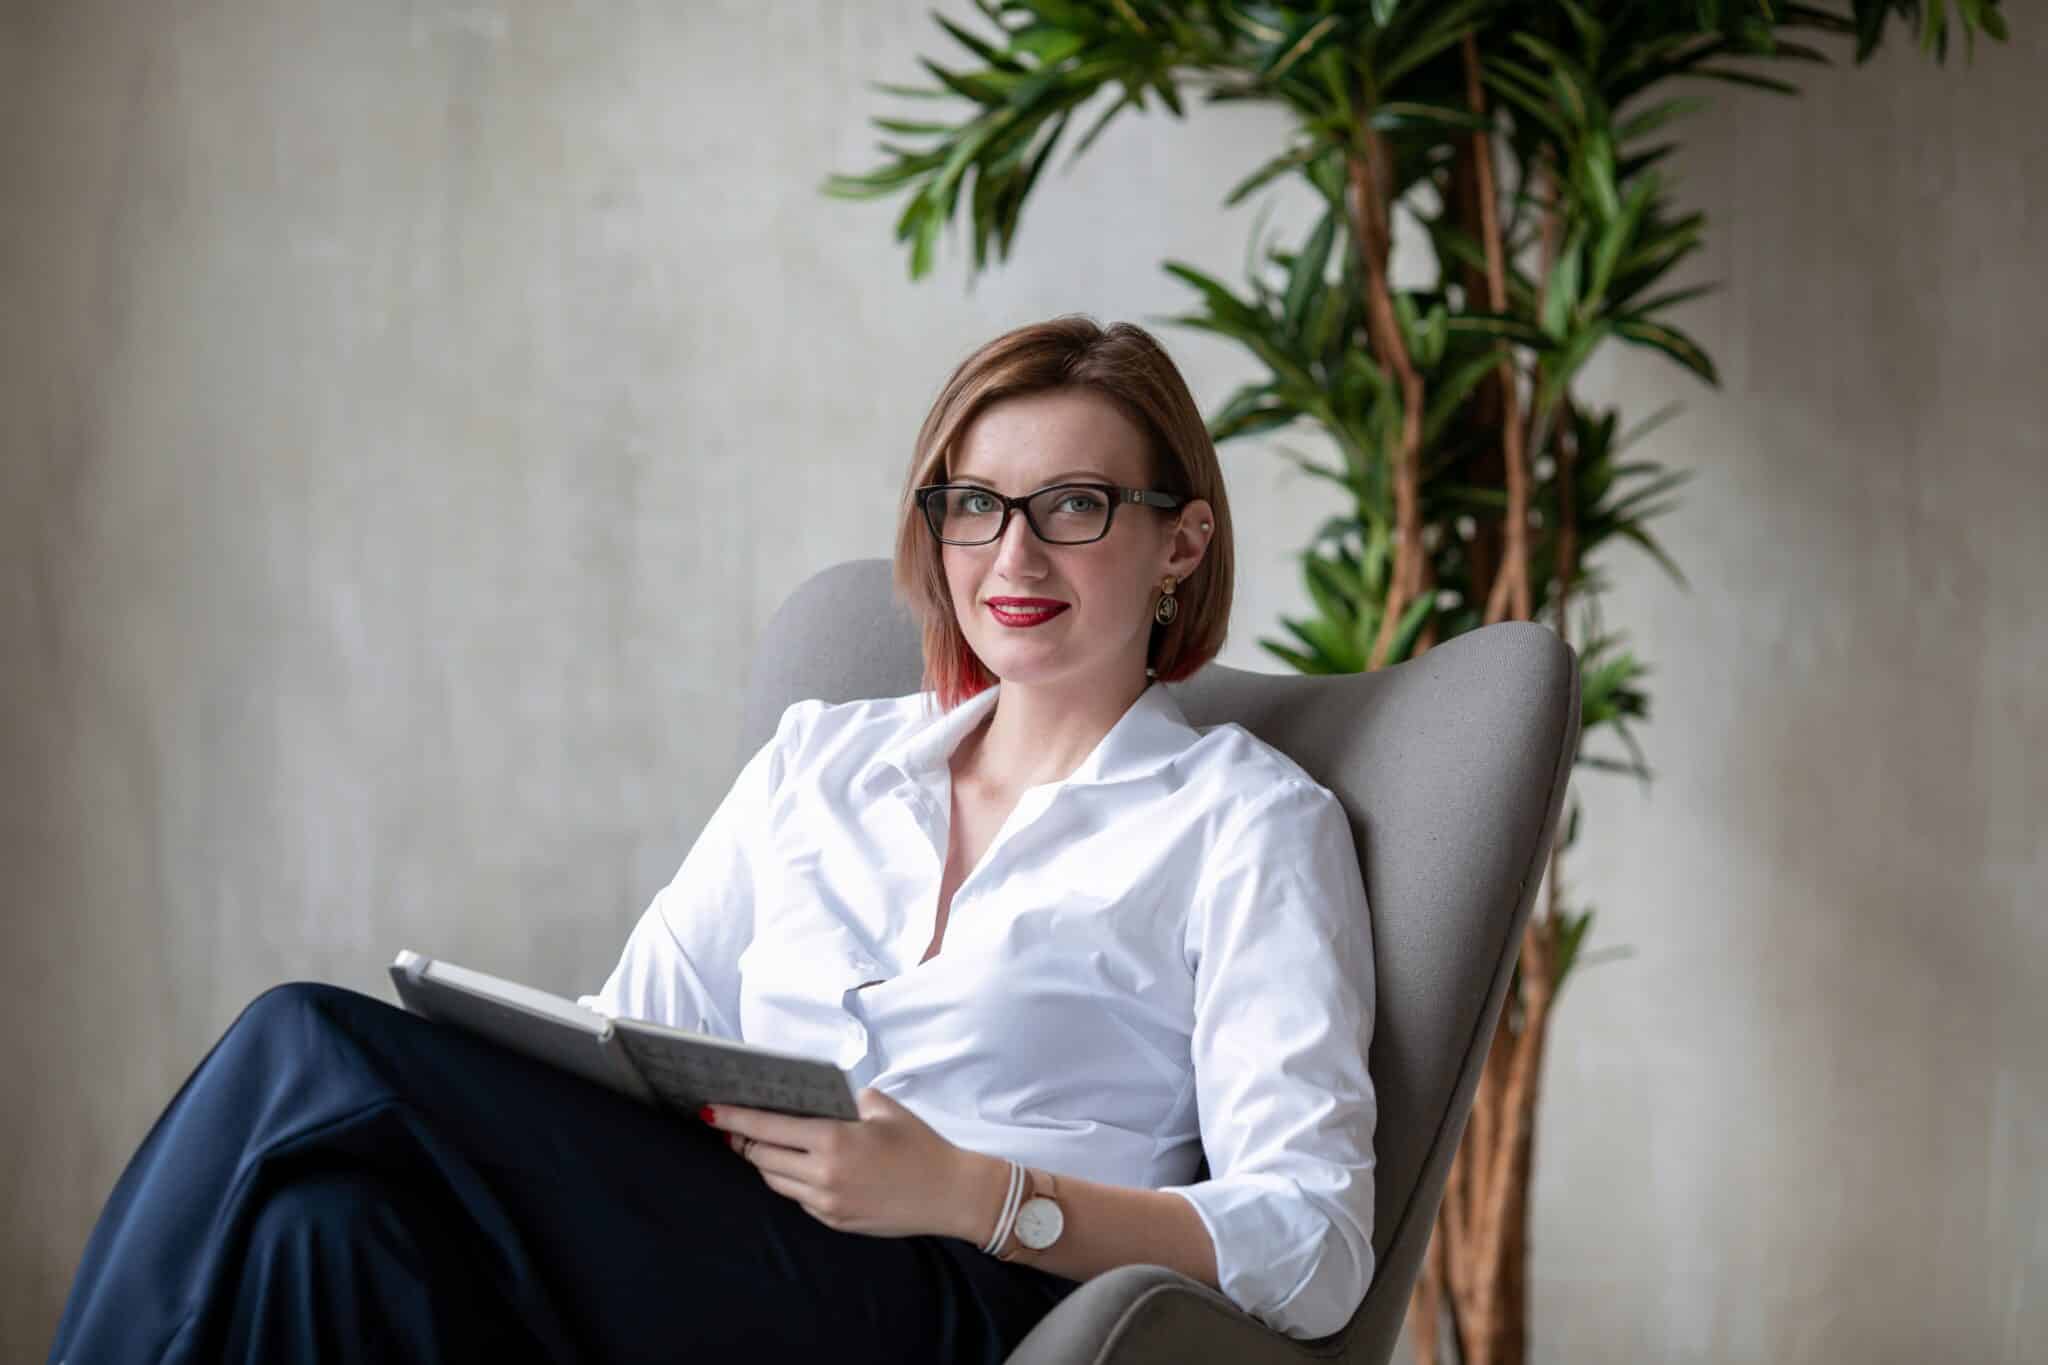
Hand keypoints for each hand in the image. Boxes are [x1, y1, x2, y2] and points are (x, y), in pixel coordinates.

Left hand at [703, 1088, 984, 1239]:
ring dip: (762, 1160)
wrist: (949, 1194)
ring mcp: (826, 1204)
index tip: (708, 1109)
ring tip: (755, 1141)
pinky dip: (787, 1178)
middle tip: (728, 1121)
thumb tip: (809, 1099)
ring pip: (774, 1180)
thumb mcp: (882, 1107)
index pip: (767, 1127)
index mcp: (834, 1141)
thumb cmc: (919, 1143)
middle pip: (762, 1156)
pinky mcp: (833, 1221)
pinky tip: (790, 1164)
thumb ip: (842, 1101)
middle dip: (742, 1138)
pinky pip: (796, 1197)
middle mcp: (823, 1176)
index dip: (733, 1117)